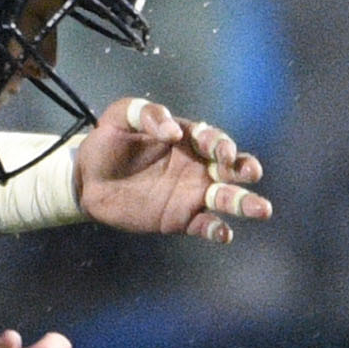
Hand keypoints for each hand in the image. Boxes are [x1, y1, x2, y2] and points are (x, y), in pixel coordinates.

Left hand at [76, 97, 270, 242]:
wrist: (87, 180)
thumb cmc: (107, 143)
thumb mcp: (120, 116)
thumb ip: (147, 114)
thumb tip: (174, 131)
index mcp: (187, 138)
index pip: (212, 139)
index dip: (219, 143)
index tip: (218, 151)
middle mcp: (197, 166)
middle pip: (230, 168)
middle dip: (244, 169)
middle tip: (251, 173)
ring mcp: (191, 194)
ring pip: (226, 198)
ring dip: (245, 203)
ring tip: (261, 210)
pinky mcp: (180, 218)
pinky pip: (205, 225)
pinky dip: (217, 230)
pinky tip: (223, 233)